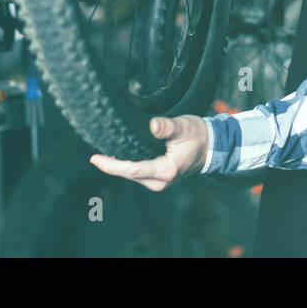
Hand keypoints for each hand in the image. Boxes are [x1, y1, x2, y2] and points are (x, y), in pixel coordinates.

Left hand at [88, 115, 208, 191]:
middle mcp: (161, 181)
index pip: (133, 169)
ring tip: (102, 154)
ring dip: (118, 166)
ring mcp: (159, 182)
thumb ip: (167, 126)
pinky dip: (126, 166)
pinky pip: (138, 174)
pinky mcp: (158, 179)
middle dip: (111, 166)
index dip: (112, 166)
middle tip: (94, 154)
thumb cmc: (198, 135)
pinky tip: (117, 157)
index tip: (95, 159)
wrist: (212, 147)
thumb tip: (152, 125)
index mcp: (167, 170)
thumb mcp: (184, 126)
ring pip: (132, 175)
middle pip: (129, 174)